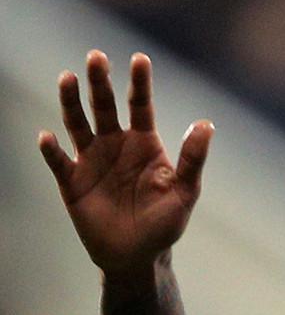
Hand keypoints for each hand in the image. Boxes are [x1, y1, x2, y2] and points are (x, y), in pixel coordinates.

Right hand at [39, 51, 211, 283]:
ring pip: (77, 123)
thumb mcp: (185, 194)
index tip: (140, 59)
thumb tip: (207, 124)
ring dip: (70, 102)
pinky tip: (48, 138)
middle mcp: (114, 144)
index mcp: (142, 143)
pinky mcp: (71, 180)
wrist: (137, 257)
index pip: (140, 105)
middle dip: (99, 81)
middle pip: (104, 105)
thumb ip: (192, 160)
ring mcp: (91, 159)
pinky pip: (58, 160)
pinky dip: (52, 149)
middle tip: (96, 57)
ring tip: (67, 79)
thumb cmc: (164, 225)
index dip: (139, 83)